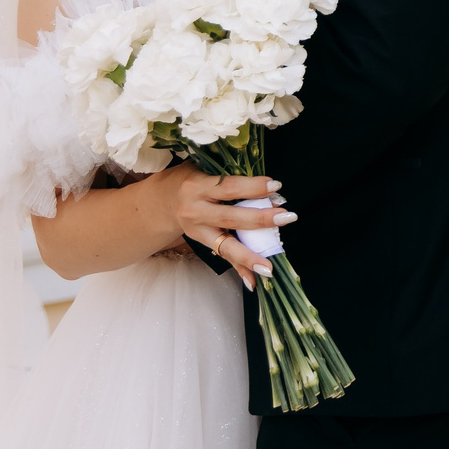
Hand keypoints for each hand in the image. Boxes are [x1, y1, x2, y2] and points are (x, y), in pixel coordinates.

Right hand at [150, 165, 291, 290]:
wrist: (161, 201)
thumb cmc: (190, 178)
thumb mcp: (203, 167)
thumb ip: (228, 173)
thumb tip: (268, 185)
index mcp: (197, 186)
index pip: (229, 187)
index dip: (252, 187)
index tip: (276, 185)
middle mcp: (195, 210)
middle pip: (230, 217)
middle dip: (260, 218)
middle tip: (287, 216)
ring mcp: (197, 230)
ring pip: (225, 244)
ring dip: (249, 256)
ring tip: (269, 267)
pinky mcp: (200, 243)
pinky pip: (223, 256)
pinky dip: (239, 268)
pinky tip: (253, 281)